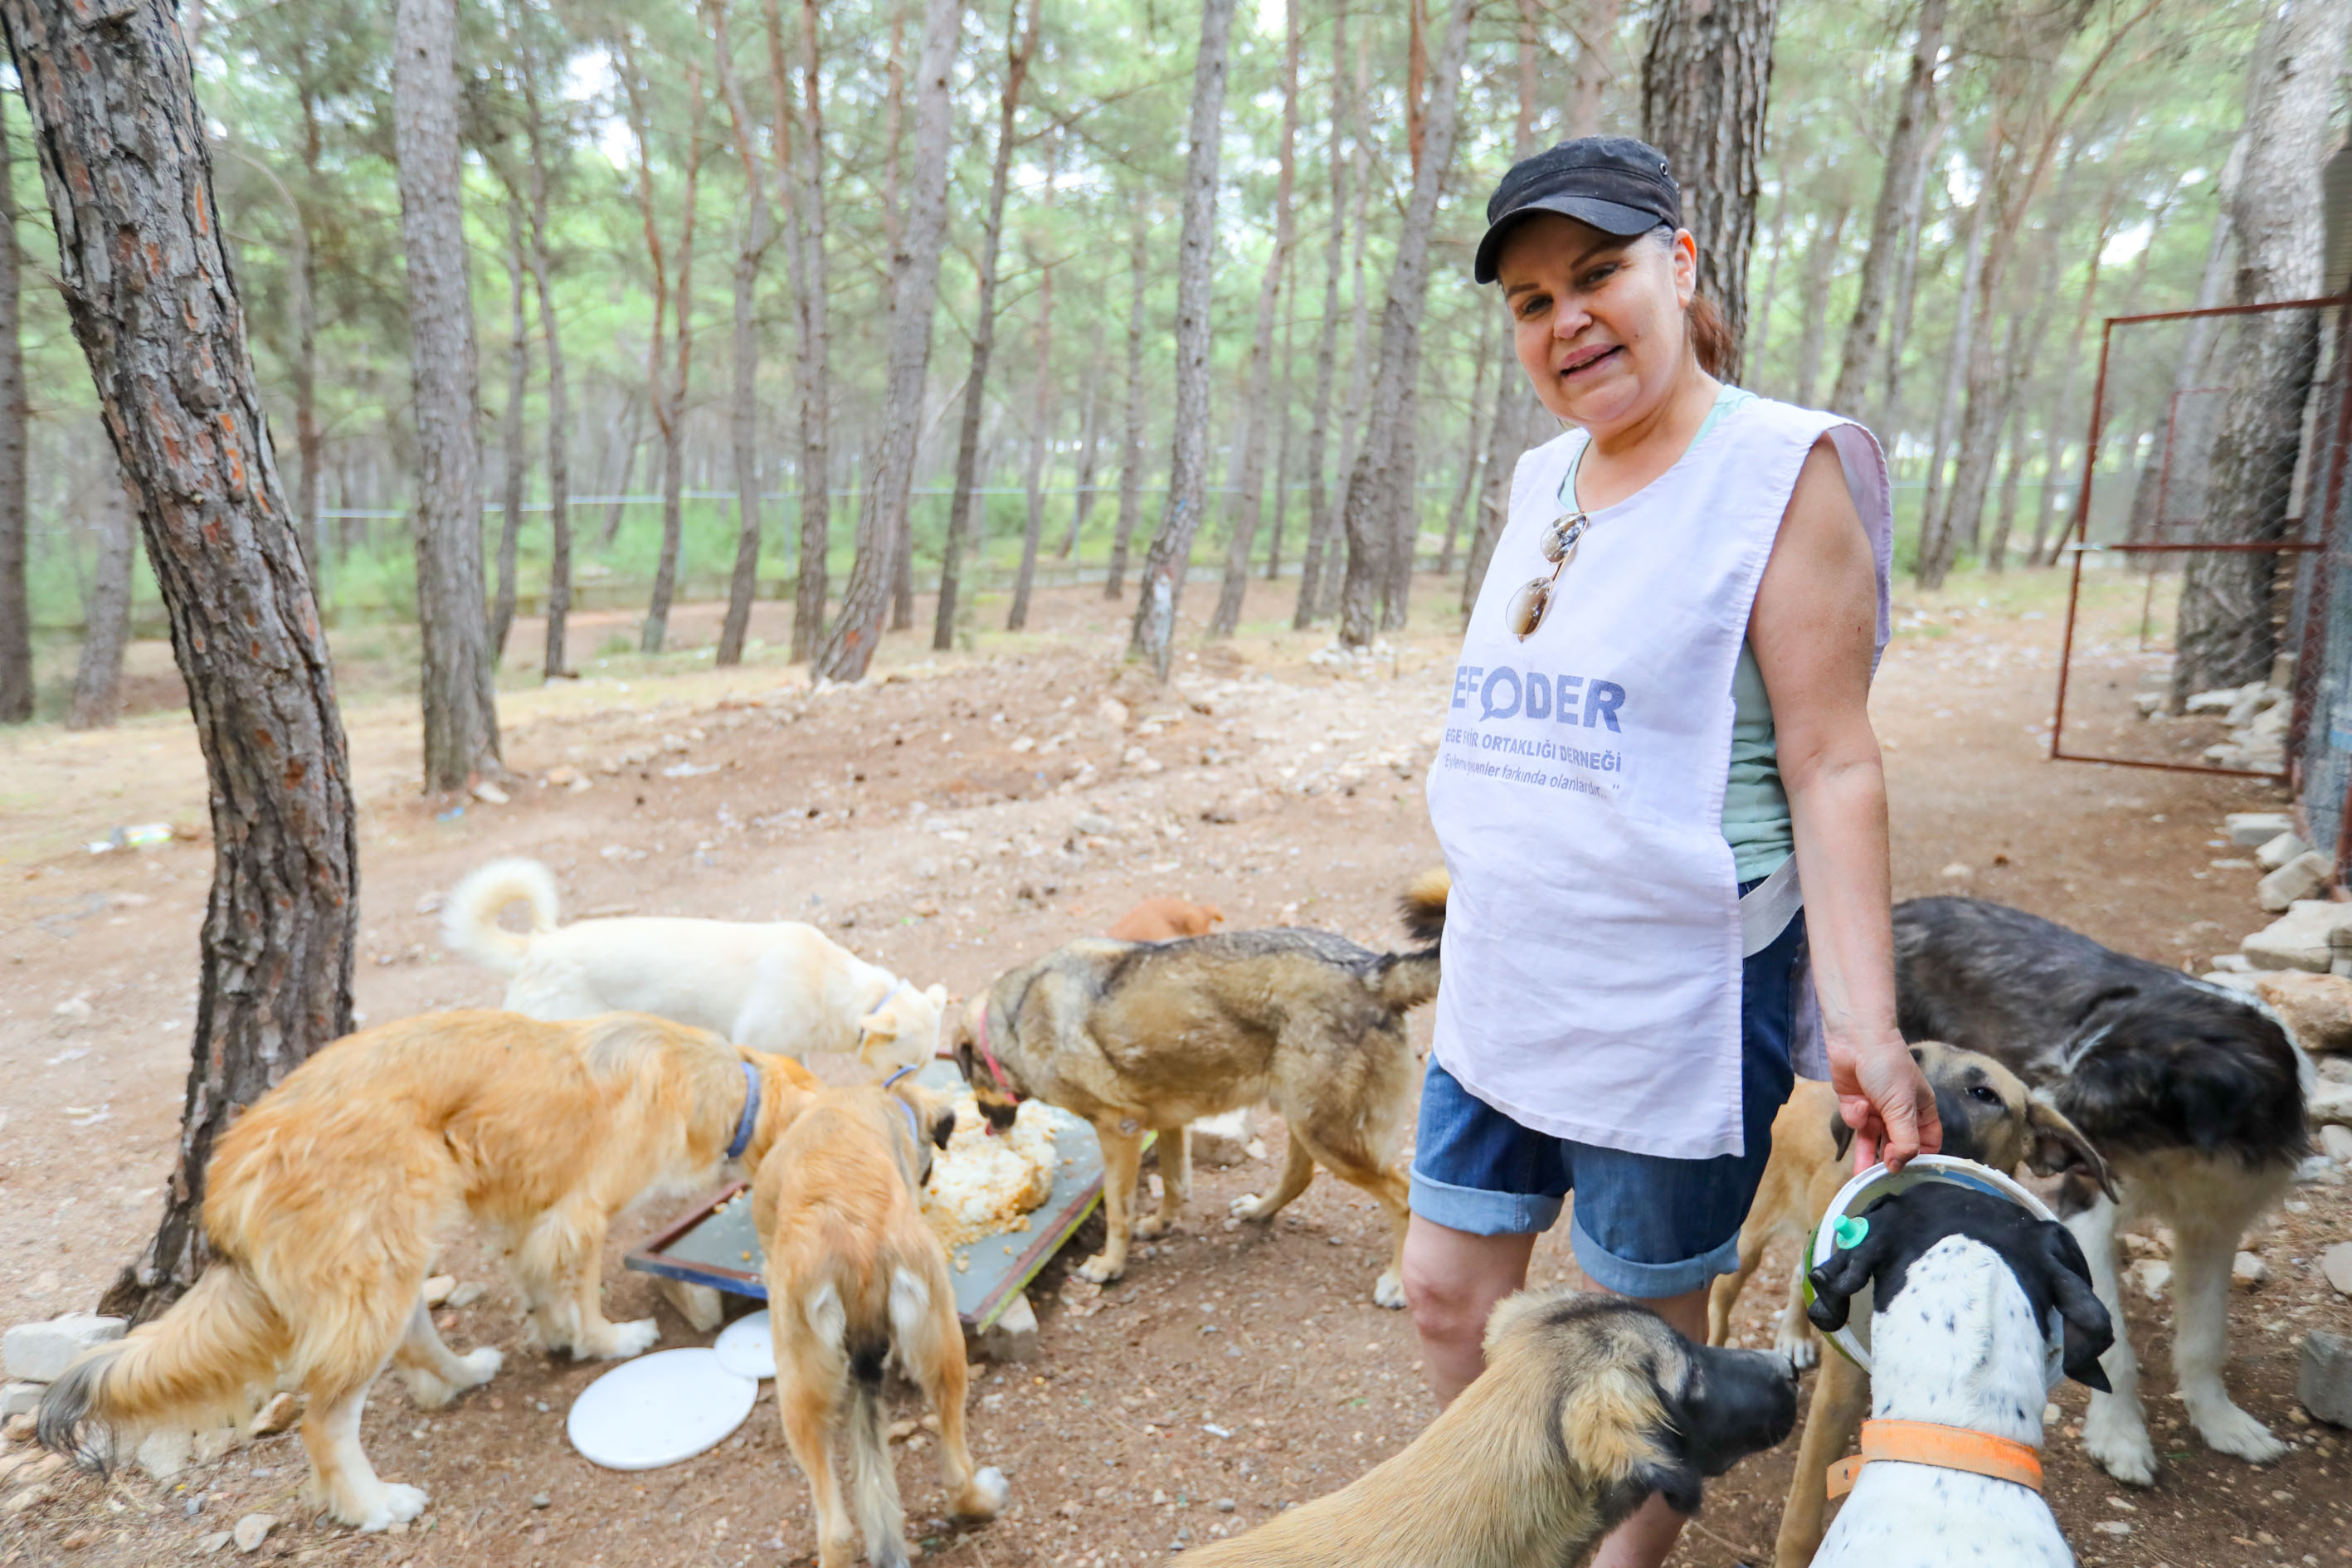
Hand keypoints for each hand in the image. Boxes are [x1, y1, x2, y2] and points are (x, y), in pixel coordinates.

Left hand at [1829, 1032, 1940, 1172]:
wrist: (1855, 1038)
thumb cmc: (1887, 1065)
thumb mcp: (1902, 1106)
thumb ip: (1904, 1139)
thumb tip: (1900, 1165)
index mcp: (1921, 1110)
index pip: (1928, 1142)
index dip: (1921, 1158)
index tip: (1910, 1174)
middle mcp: (1899, 1112)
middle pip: (1897, 1145)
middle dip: (1889, 1161)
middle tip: (1881, 1181)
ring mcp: (1876, 1109)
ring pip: (1873, 1140)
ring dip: (1867, 1157)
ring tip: (1862, 1179)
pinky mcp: (1855, 1104)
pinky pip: (1855, 1123)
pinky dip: (1854, 1117)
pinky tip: (1857, 1105)